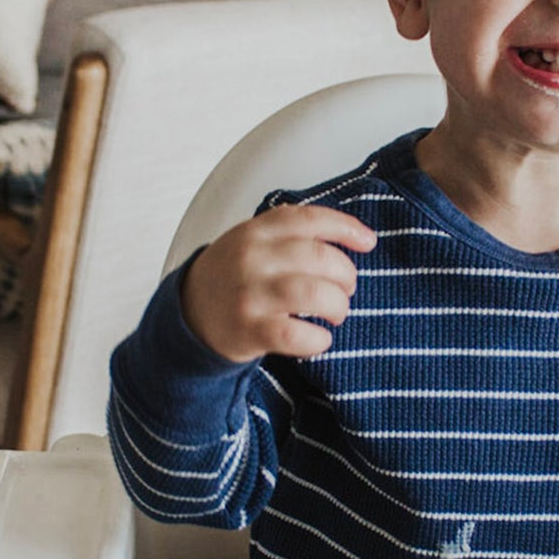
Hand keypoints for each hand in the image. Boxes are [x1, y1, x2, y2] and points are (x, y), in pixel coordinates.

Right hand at [181, 206, 376, 362]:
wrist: (190, 314)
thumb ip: (292, 231)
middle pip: (321, 258)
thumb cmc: (234, 276)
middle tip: (345, 289)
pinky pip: (297, 335)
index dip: (346, 228)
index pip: (310, 219)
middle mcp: (252, 258)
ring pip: (314, 293)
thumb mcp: (252, 240)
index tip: (368, 242)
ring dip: (338, 305)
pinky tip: (319, 338)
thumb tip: (355, 235)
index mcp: (257, 231)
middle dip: (347, 276)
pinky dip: (318, 339)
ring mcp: (250, 295)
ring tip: (336, 312)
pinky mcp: (249, 331)